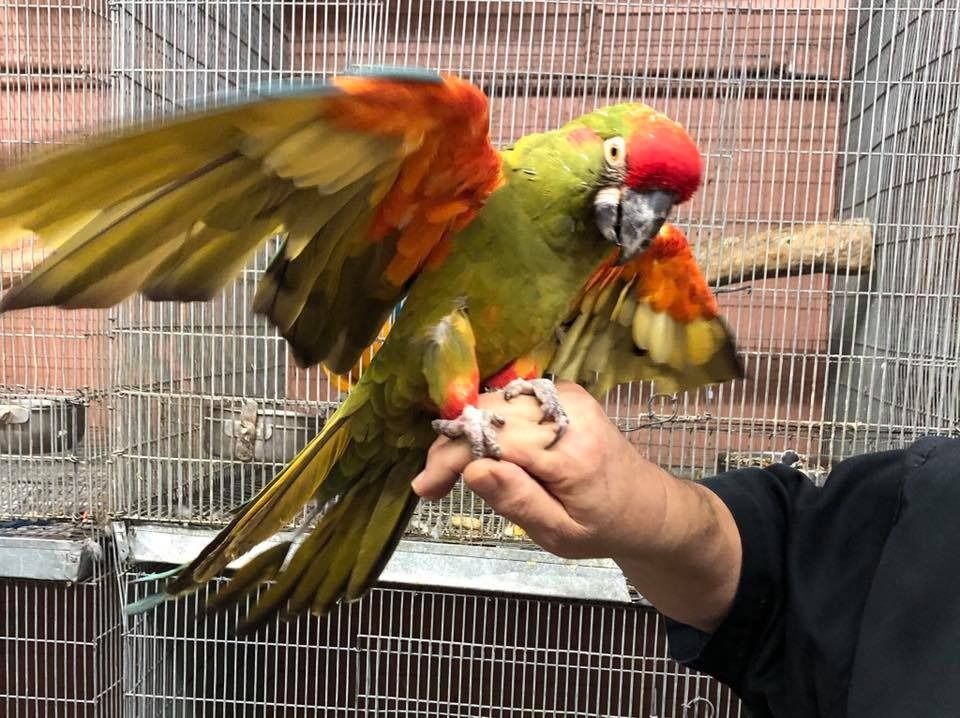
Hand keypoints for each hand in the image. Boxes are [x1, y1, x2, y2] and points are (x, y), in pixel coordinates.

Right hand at [412, 382, 672, 560]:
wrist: (648, 504)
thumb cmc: (603, 527)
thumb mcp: (561, 534)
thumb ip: (519, 502)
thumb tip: (474, 469)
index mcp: (571, 452)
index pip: (494, 440)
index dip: (451, 458)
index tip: (424, 487)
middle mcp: (569, 412)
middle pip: (489, 415)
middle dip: (451, 445)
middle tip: (430, 483)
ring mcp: (566, 396)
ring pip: (494, 404)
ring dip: (466, 433)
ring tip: (449, 471)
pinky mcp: (562, 393)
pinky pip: (510, 402)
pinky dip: (487, 425)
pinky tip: (480, 452)